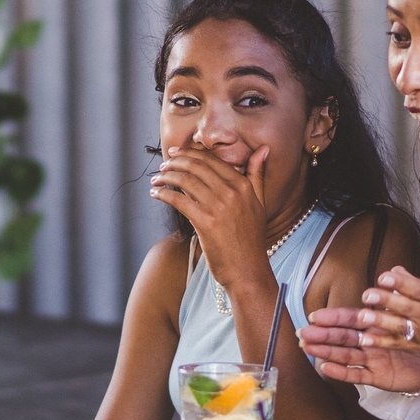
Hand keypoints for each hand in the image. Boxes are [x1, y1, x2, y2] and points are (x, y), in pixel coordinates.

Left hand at [149, 144, 270, 293]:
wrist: (247, 270)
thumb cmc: (251, 239)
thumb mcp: (259, 203)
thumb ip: (257, 175)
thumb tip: (263, 149)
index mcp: (243, 185)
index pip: (211, 160)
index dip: (189, 154)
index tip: (175, 153)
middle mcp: (232, 192)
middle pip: (196, 166)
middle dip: (175, 162)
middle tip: (163, 165)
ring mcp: (218, 207)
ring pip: (185, 181)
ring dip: (166, 177)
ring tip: (156, 180)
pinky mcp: (205, 222)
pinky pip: (179, 200)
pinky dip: (164, 194)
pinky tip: (156, 194)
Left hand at [301, 231, 419, 389]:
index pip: (417, 288)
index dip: (401, 282)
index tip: (385, 276)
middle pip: (404, 307)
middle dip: (385, 300)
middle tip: (367, 294)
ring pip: (398, 326)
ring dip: (380, 321)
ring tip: (363, 315)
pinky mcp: (415, 344)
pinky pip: (396, 343)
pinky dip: (380, 342)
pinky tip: (364, 338)